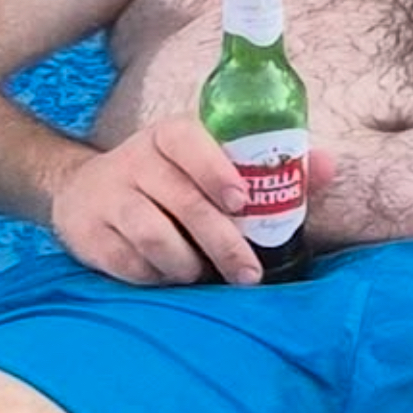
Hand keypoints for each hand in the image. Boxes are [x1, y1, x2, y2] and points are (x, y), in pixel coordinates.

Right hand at [49, 117, 336, 287]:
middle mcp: (136, 160)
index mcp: (170, 136)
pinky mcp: (89, 233)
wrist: (83, 190)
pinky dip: (156, 277)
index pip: (189, 143)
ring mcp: (108, 196)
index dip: (216, 171)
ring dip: (187, 265)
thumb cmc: (170, 179)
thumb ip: (270, 166)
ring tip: (202, 275)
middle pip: (183, 202)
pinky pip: (130, 264)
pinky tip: (169, 276)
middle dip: (223, 243)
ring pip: (154, 238)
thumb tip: (330, 164)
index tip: (242, 201)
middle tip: (250, 275)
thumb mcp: (209, 161)